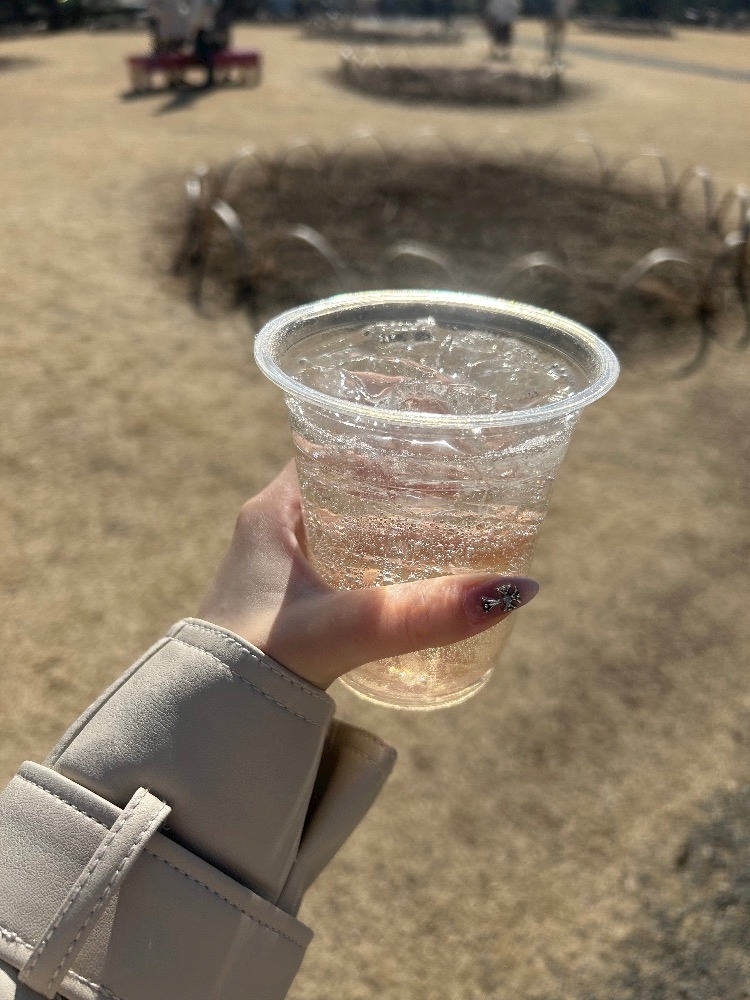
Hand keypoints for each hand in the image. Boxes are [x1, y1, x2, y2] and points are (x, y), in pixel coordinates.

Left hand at [198, 462, 537, 689]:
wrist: (208, 724)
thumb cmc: (256, 664)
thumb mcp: (347, 627)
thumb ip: (422, 613)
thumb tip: (510, 591)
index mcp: (273, 509)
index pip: (332, 442)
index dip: (382, 431)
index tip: (434, 428)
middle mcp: (273, 526)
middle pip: (346, 476)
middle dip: (400, 472)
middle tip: (460, 472)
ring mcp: (280, 562)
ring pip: (347, 517)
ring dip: (391, 512)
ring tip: (451, 511)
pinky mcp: (291, 597)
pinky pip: (344, 553)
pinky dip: (380, 550)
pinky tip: (413, 566)